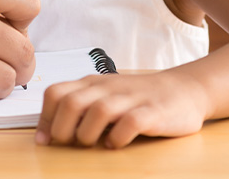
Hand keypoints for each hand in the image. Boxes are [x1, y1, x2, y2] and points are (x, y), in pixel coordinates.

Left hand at [35, 70, 211, 148]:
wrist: (184, 89)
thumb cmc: (139, 97)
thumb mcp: (106, 94)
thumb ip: (81, 106)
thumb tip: (48, 132)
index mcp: (94, 83)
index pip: (56, 92)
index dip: (45, 118)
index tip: (45, 139)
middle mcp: (109, 88)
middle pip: (71, 102)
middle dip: (62, 128)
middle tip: (69, 143)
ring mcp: (132, 99)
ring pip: (98, 111)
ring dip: (88, 133)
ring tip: (92, 143)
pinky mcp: (153, 112)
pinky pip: (131, 124)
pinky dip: (118, 138)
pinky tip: (116, 144)